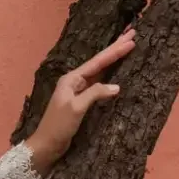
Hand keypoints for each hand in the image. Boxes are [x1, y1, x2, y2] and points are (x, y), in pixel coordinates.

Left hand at [22, 31, 134, 171]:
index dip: (115, 51)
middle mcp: (76, 81)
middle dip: (116, 49)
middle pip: (100, 62)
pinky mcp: (83, 101)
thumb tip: (116, 86)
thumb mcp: (76, 108)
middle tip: (132, 34)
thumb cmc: (58, 126)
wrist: (46, 145)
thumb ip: (95, 94)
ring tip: (127, 47)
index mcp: (72, 79)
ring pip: (101, 71)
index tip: (131, 40)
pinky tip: (118, 72)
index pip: (98, 62)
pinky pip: (100, 83)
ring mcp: (79, 91)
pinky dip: (110, 75)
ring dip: (114, 59)